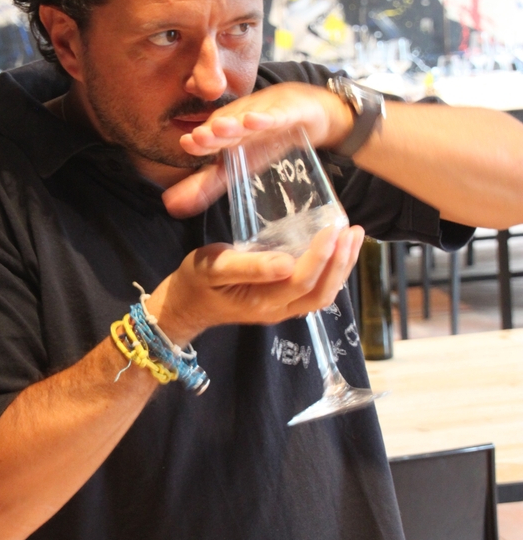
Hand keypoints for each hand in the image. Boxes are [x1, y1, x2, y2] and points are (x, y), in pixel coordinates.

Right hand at [146, 223, 364, 346]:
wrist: (185, 305)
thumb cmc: (196, 282)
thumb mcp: (213, 268)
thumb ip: (248, 267)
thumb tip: (286, 263)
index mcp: (262, 301)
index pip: (302, 281)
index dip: (322, 257)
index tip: (333, 229)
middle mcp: (278, 310)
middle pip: (321, 292)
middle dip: (341, 262)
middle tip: (352, 229)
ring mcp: (282, 309)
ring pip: (323, 295)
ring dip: (341, 267)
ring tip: (353, 237)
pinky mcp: (282, 301)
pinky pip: (314, 291)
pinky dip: (331, 271)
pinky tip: (337, 250)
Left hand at [163, 82, 352, 218]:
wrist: (304, 113)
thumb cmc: (263, 139)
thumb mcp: (235, 167)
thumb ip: (205, 185)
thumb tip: (171, 207)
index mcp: (226, 133)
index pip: (211, 138)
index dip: (200, 143)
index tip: (186, 145)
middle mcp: (240, 121)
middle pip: (225, 126)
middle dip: (211, 132)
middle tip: (197, 137)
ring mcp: (263, 115)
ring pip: (248, 118)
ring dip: (234, 122)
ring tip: (220, 126)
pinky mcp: (287, 113)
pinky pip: (277, 115)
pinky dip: (267, 118)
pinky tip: (256, 120)